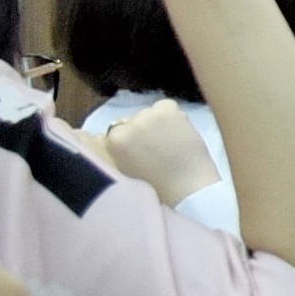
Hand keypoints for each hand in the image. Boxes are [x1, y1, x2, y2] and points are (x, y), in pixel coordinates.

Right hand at [87, 103, 221, 207]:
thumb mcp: (122, 173)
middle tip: (154, 150)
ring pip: (148, 113)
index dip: (127, 143)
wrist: (189, 189)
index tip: (137, 154)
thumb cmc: (155, 189)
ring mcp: (150, 115)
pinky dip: (170, 115)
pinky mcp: (170, 110)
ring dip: (155, 123)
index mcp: (115, 140)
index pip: (114, 132)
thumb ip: (113, 152)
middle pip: (130, 121)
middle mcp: (129, 123)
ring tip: (167, 143)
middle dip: (139, 132)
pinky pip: (165, 106)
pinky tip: (176, 132)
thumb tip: (105, 137)